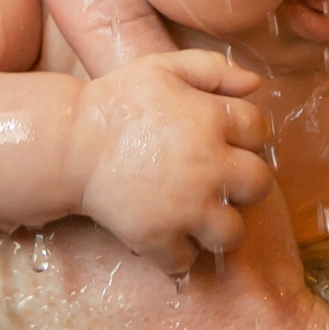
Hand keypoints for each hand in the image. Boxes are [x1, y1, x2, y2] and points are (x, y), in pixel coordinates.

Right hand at [68, 50, 273, 274]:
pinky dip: (177, 254)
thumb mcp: (162, 68)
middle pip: (259, 184)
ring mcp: (186, 207)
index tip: (225, 140)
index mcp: (210, 120)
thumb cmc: (116, 102)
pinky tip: (166, 235)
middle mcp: (208, 165)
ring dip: (218, 227)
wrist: (68, 144)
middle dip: (243, 183)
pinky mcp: (158, 238)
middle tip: (217, 180)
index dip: (246, 135)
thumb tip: (256, 83)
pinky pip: (186, 261)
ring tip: (197, 217)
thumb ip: (212, 69)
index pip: (259, 130)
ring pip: (232, 232)